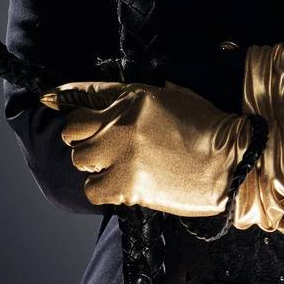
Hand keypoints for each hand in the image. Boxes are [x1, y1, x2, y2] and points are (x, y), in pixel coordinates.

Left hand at [39, 79, 252, 215]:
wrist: (235, 161)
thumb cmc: (212, 129)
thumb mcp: (177, 96)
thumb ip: (143, 97)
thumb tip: (119, 100)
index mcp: (135, 95)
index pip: (86, 93)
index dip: (64, 96)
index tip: (48, 98)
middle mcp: (122, 121)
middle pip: (74, 129)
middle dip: (83, 138)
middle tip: (102, 148)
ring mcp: (122, 153)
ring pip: (80, 160)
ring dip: (95, 166)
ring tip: (117, 169)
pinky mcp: (126, 184)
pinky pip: (93, 189)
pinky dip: (104, 190)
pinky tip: (123, 187)